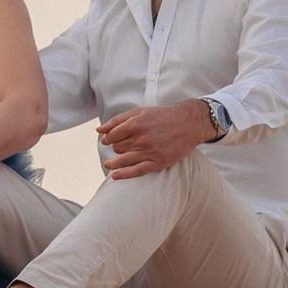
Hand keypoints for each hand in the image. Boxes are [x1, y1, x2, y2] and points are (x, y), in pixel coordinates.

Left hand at [97, 101, 216, 179]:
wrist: (188, 123)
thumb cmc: (162, 116)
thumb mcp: (139, 112)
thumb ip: (117, 120)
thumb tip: (99, 130)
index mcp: (135, 124)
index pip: (111, 136)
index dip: (107, 138)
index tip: (108, 140)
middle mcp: (141, 139)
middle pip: (117, 148)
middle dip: (115, 147)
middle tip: (119, 147)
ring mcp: (150, 152)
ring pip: (123, 160)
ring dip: (113, 163)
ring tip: (109, 164)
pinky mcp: (158, 162)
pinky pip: (136, 171)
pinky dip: (124, 174)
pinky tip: (115, 176)